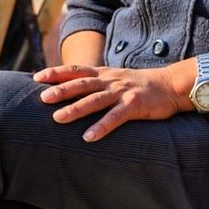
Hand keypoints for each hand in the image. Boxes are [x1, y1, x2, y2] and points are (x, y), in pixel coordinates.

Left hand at [33, 62, 190, 141]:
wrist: (171, 85)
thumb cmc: (141, 86)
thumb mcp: (116, 78)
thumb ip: (97, 82)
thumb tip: (73, 89)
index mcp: (104, 74)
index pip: (76, 70)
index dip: (57, 72)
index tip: (37, 77)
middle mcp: (111, 81)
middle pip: (81, 84)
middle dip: (61, 90)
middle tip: (42, 98)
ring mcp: (122, 92)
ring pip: (95, 100)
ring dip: (75, 109)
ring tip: (57, 119)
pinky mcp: (135, 105)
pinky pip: (115, 117)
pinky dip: (101, 126)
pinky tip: (88, 137)